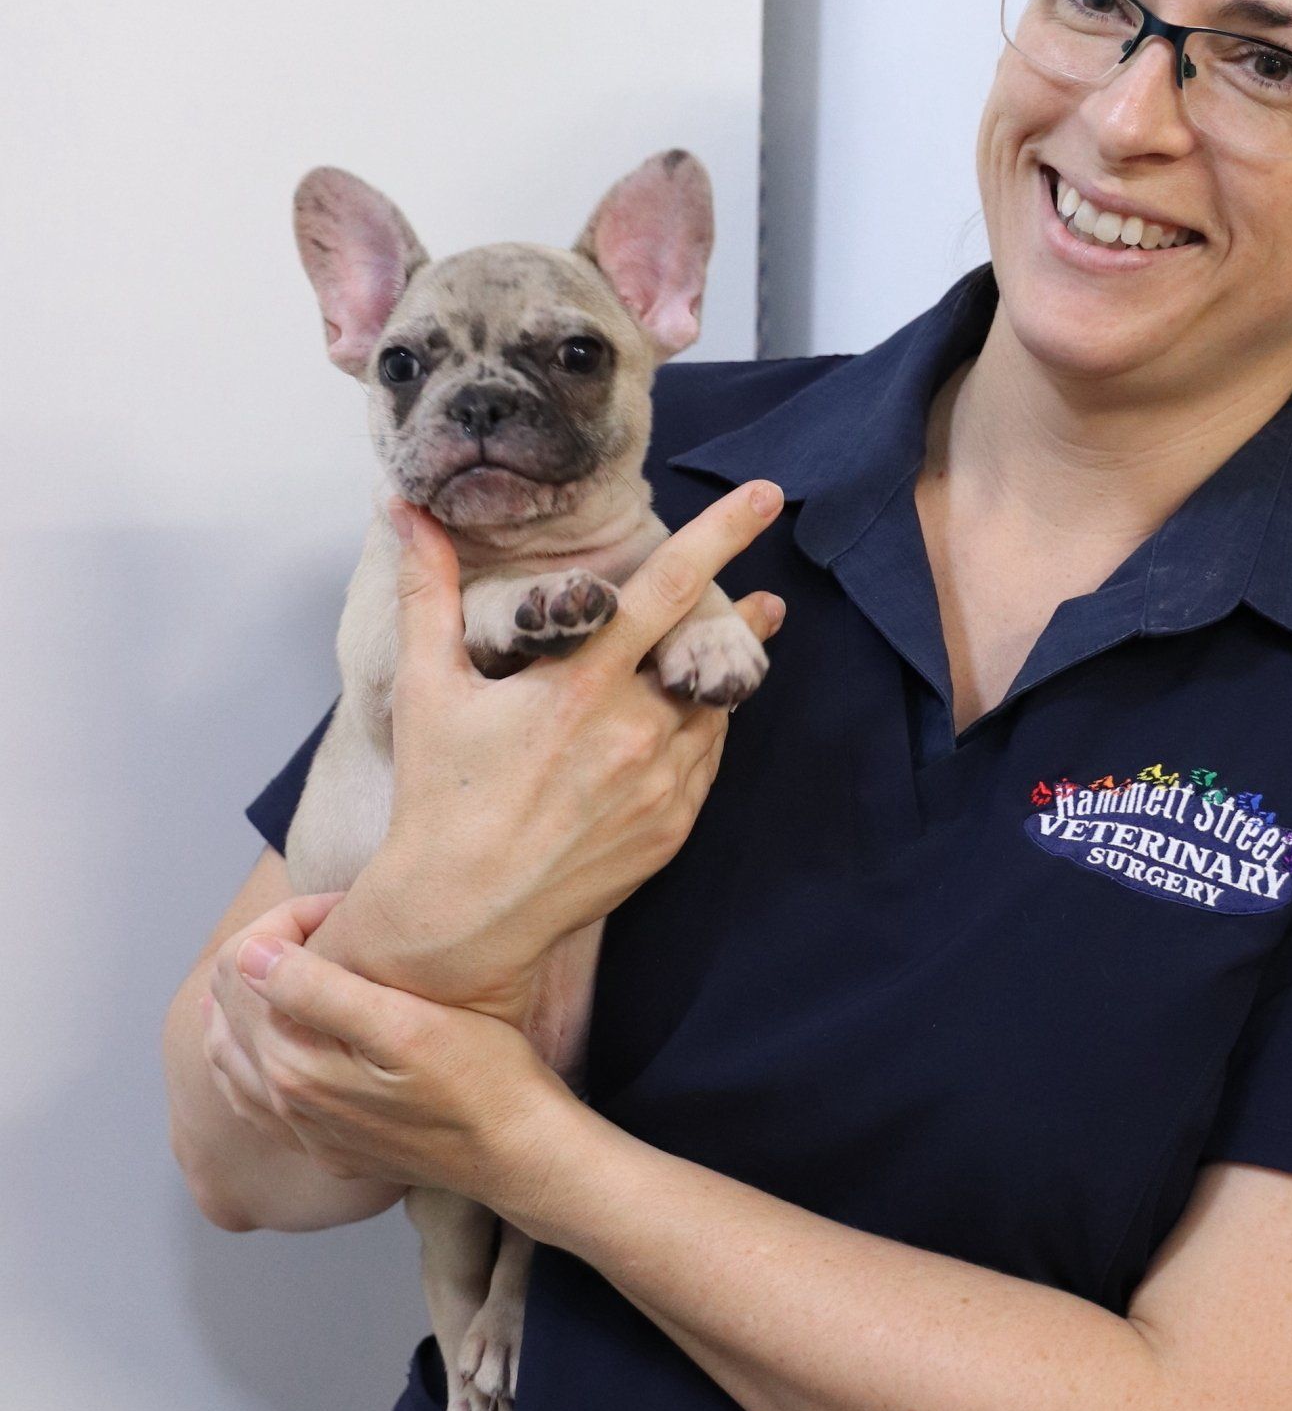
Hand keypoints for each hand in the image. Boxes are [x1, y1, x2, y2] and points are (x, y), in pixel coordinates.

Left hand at [224, 918, 574, 1202]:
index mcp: (294, 1064)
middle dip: (267, 949)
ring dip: (246, 1001)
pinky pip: (255, 1099)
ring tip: (285, 961)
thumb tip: (247, 955)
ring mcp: (303, 1130)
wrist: (518, 1151)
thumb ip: (317, 990)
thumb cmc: (480, 1077)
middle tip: (329, 923)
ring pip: (232, 1055)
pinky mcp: (325, 1146)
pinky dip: (248, 1058)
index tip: (341, 905)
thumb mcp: (406, 1023)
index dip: (285, 920)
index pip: (243, 967)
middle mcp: (284, 1102)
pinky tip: (266, 1043)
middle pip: (230, 1006)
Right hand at [329, 482, 784, 1022]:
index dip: (721, 534)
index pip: (669, 587)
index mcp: (583, 685)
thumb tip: (405, 508)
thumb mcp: (426, 687)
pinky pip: (706, 761)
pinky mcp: (671, 830)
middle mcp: (635, 732)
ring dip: (725, 674)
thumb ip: (428, 589)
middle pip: (712, 647)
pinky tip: (693, 716)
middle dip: (743, 617)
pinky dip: (704, 731)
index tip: (765, 495)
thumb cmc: (438, 797)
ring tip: (739, 650)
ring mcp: (660, 786)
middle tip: (768, 597)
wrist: (461, 915)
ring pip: (714, 705)